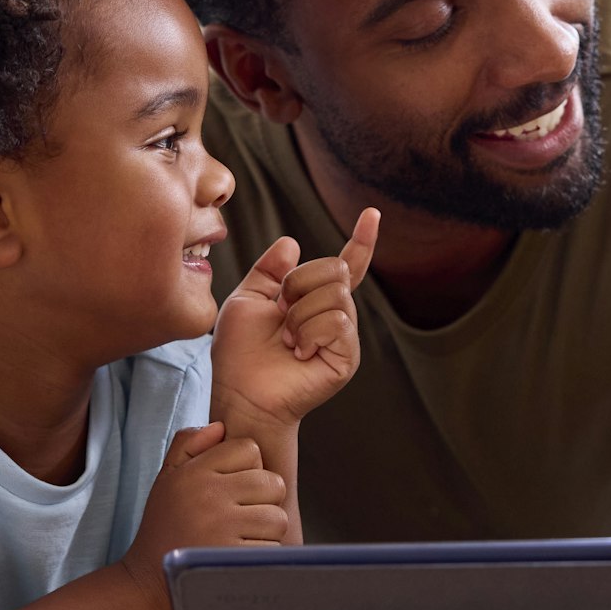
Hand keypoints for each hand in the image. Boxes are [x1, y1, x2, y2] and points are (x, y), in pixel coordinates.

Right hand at [120, 422, 288, 609]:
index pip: (249, 449)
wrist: (148, 584)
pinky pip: (271, 547)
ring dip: (265, 531)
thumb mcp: (166, 479)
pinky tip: (237, 557)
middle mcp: (208, 495)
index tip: (233, 488)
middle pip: (272, 482)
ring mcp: (221, 527)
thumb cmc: (163, 528)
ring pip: (277, 517)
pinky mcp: (232, 558)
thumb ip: (188, 445)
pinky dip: (262, 554)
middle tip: (241, 516)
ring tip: (239, 538)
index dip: (248, 468)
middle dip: (264, 500)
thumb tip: (221, 426)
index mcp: (193, 472)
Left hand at [210, 209, 379, 427]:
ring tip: (287, 339)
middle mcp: (335, 315)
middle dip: (299, 284)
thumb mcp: (246, 301)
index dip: (361, 241)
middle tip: (281, 313)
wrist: (241, 395)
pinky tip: (298, 352)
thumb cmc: (239, 355)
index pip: (345, 265)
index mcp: (314, 300)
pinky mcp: (346, 357)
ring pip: (334, 294)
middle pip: (336, 269)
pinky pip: (336, 321)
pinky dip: (308, 332)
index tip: (371, 214)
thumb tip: (292, 243)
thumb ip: (268, 271)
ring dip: (299, 314)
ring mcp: (344, 337)